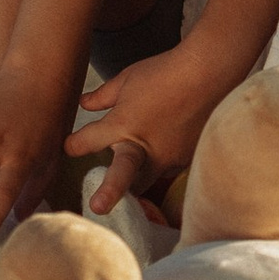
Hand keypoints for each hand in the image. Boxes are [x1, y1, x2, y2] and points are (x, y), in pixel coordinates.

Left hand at [65, 42, 225, 213]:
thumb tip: (84, 104)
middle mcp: (142, 147)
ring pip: (147, 178)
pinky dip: (162, 161)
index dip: (75, 145)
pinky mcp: (187, 159)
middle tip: (97, 207)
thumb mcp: (126, 80)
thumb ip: (102, 97)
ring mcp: (167, 157)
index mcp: (122, 125)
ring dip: (138, 177)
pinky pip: (169, 167)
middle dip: (110, 192)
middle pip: (122, 179)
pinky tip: (168, 144)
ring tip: (139, 171)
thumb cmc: (164, 72)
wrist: (209, 72)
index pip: (87, 142)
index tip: (70, 146)